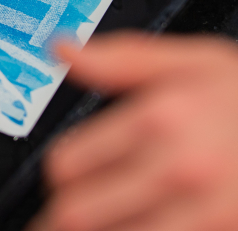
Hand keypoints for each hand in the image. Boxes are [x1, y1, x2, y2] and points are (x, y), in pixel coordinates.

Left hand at [29, 32, 237, 230]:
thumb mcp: (195, 61)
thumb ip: (121, 58)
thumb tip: (63, 52)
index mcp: (160, 120)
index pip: (67, 164)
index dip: (57, 173)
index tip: (63, 176)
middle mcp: (179, 171)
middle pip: (77, 215)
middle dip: (61, 217)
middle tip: (61, 216)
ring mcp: (206, 216)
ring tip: (96, 223)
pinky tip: (136, 227)